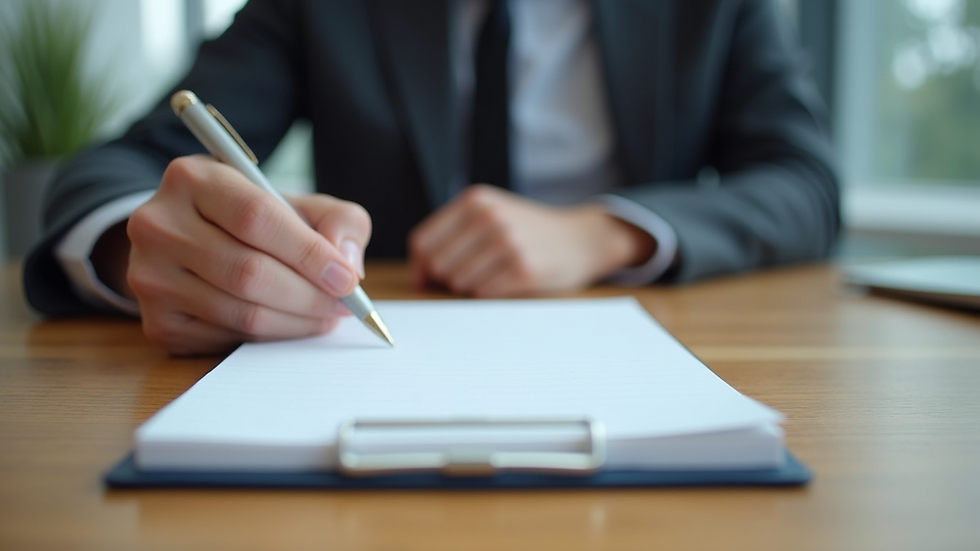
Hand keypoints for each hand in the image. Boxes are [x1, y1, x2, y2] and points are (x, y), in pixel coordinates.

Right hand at [123, 155, 370, 354]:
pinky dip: (271, 337)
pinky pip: (229, 338)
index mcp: (192, 178)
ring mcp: (150, 276)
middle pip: (248, 272)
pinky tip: (291, 324)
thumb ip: (337, 220)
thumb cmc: (257, 220)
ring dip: (297, 322)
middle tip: (345, 305)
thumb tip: (347, 263)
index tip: (348, 278)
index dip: (309, 253)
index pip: (256, 217)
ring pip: (241, 312)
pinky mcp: (158, 322)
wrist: (193, 242)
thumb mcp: (298, 202)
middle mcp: (158, 224)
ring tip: (326, 316)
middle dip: (310, 295)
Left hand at [408, 185, 655, 296]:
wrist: (581, 238)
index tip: (425, 280)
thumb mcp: (491, 214)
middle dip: (448, 276)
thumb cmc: (528, 230)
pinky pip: (483, 293)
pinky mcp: (524, 269)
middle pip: (438, 265)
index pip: (423, 241)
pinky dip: (491, 293)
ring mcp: (507, 242)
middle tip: (473, 273)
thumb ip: (452, 235)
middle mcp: (489, 217)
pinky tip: (509, 280)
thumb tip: (419, 276)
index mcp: (475, 200)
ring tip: (496, 273)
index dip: (420, 266)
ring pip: (459, 282)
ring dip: (471, 286)